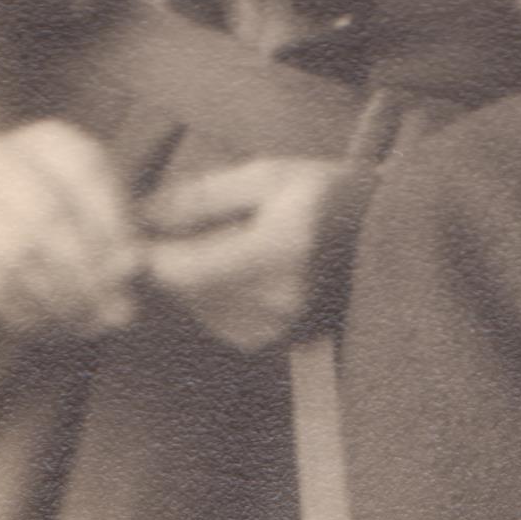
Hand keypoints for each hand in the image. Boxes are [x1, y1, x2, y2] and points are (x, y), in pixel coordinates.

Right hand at [0, 119, 139, 337]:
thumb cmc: (64, 205)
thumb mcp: (98, 201)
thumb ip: (120, 228)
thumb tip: (132, 268)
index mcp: (47, 141)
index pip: (83, 174)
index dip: (111, 225)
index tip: (132, 267)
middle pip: (46, 215)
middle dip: (86, 270)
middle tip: (114, 309)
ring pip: (14, 253)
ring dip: (58, 298)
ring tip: (88, 322)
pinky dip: (26, 312)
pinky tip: (52, 326)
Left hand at [138, 158, 347, 353]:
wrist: (386, 238)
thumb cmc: (327, 194)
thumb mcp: (268, 175)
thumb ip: (202, 195)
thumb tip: (141, 213)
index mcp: (277, 250)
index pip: (180, 268)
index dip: (145, 251)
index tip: (134, 227)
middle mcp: (274, 301)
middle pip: (182, 289)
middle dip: (173, 256)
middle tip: (192, 223)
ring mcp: (275, 330)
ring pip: (195, 306)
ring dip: (194, 275)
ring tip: (232, 241)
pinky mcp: (271, 344)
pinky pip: (216, 319)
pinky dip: (215, 293)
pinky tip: (245, 268)